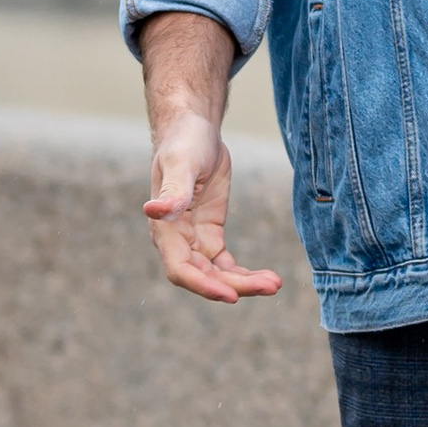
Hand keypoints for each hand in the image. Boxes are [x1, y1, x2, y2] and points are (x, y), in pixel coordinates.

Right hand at [143, 113, 282, 304]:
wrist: (194, 130)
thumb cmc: (183, 143)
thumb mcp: (180, 163)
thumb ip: (172, 190)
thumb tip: (152, 210)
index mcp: (165, 229)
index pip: (181, 270)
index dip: (204, 286)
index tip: (231, 296)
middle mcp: (177, 241)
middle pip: (205, 277)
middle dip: (235, 286)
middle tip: (271, 287)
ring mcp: (195, 239)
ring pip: (218, 274)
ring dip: (244, 283)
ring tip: (275, 285)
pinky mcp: (211, 233)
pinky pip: (226, 264)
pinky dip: (244, 273)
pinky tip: (268, 277)